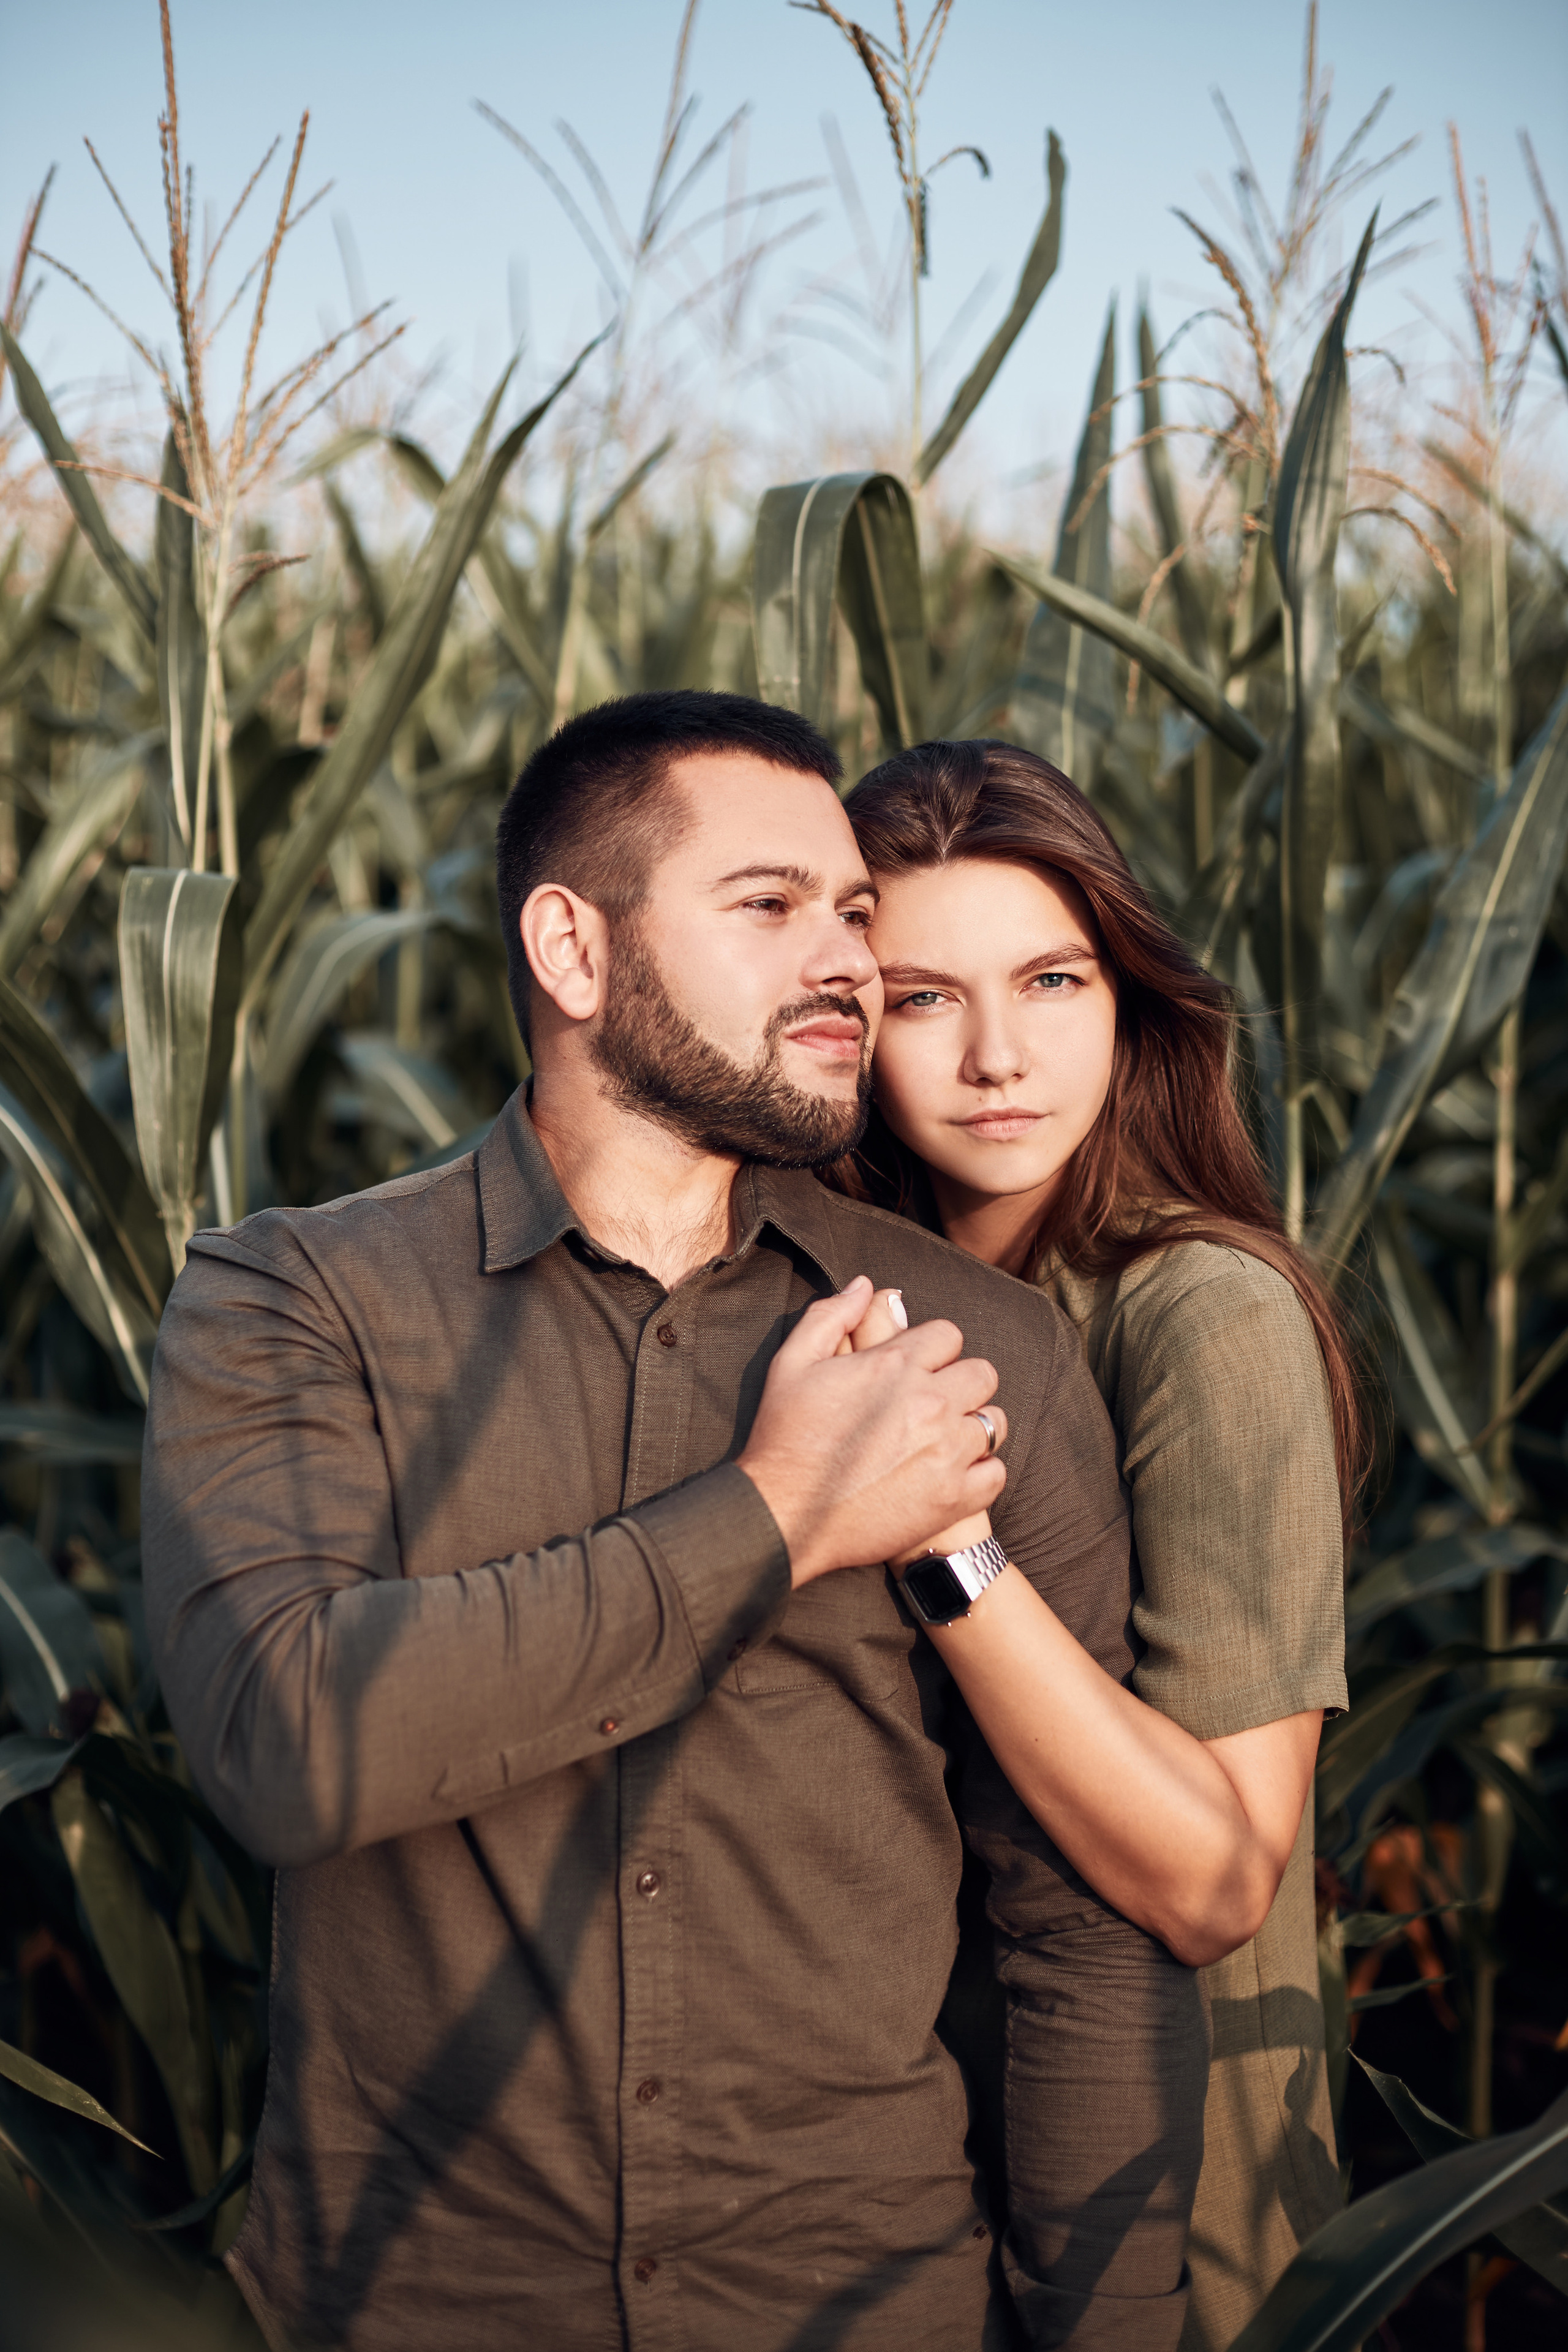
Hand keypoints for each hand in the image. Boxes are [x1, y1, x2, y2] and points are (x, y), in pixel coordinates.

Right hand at [736, 1276, 1006, 1585]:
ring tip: (946, 1439)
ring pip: (994, 1422)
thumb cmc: (783, 1437)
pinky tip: (953, 1475)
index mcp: (895, 1364)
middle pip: (982, 1374)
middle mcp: (930, 1403)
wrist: (783, 1516)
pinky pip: (995, 1473)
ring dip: (973, 1425)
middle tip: (935, 1403)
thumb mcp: (791, 1363)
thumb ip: (830, 1316)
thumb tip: (866, 1285)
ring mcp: (946, 1452)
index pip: (948, 1335)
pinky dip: (980, 1473)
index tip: (917, 1370)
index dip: (933, 1349)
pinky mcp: (952, 1498)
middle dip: (961, 1383)